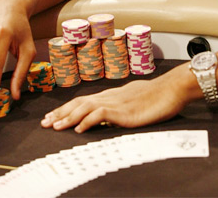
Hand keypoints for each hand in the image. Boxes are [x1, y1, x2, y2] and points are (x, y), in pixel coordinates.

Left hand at [41, 63, 198, 132]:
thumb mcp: (135, 101)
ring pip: (86, 107)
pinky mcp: (124, 111)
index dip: (67, 108)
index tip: (53, 116)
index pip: (84, 100)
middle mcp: (110, 96)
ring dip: (68, 117)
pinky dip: (87, 121)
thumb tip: (112, 113)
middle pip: (80, 102)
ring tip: (55, 126)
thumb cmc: (158, 95)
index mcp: (112, 94)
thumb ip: (122, 106)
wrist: (172, 89)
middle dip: (61, 112)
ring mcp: (116, 103)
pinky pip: (101, 114)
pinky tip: (79, 129)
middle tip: (45, 122)